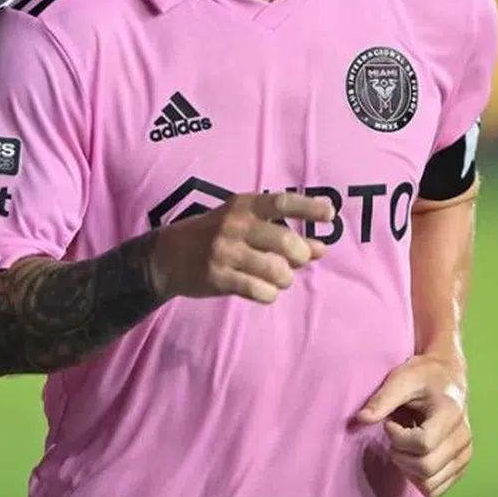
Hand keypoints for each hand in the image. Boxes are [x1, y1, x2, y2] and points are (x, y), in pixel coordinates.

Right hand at [149, 192, 333, 303]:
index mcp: (244, 205)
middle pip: (286, 242)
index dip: (308, 208)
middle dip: (301, 255)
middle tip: (298, 260)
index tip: (330, 214)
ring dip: (285, 278)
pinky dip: (269, 293)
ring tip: (278, 278)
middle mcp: (235, 225)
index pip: (282, 202)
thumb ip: (283, 233)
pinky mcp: (218, 277)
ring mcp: (225, 252)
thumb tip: (322, 249)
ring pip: (276, 270)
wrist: (167, 255)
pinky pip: (259, 291)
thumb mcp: (245, 224)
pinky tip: (262, 289)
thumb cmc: (215, 235)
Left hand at [356, 356, 471, 496]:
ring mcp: (465, 453)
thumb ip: (382, 399)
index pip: (423, 444)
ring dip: (408, 470)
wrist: (447, 376)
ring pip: (430, 485)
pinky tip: (413, 456)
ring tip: (405, 446)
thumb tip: (360, 419)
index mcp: (450, 413)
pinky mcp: (462, 465)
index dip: (398, 438)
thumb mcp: (401, 379)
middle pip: (426, 468)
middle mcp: (463, 437)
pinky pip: (436, 489)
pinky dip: (419, 479)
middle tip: (395, 435)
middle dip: (400, 456)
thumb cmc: (422, 375)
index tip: (390, 422)